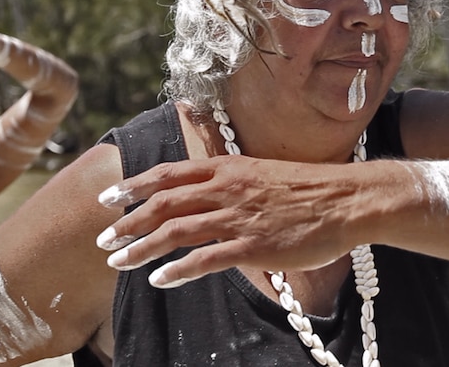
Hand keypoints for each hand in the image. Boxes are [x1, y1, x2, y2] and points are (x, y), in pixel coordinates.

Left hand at [95, 155, 368, 287]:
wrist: (346, 200)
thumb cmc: (308, 189)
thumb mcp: (261, 173)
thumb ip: (230, 181)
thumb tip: (204, 194)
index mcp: (227, 168)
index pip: (168, 174)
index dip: (133, 186)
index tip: (108, 198)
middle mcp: (226, 189)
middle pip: (163, 204)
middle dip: (126, 222)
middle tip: (102, 238)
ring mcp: (238, 218)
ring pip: (175, 232)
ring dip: (141, 247)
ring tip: (117, 261)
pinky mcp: (252, 246)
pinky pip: (205, 259)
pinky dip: (178, 271)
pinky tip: (159, 280)